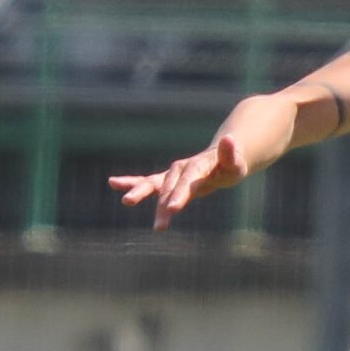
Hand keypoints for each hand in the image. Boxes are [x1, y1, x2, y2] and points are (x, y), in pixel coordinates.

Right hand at [107, 132, 254, 231]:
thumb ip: (230, 154)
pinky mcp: (166, 181)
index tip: (173, 208)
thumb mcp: (236, 164)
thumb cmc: (231, 166)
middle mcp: (181, 169)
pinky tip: (112, 183)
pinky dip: (131, 182)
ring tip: (126, 201)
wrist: (220, 160)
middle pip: (169, 185)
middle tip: (151, 213)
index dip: (180, 193)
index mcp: (198, 166)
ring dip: (141, 193)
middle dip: (160, 201)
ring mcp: (172, 174)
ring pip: (154, 184)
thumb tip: (228, 138)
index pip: (189, 180)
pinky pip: (147, 182)